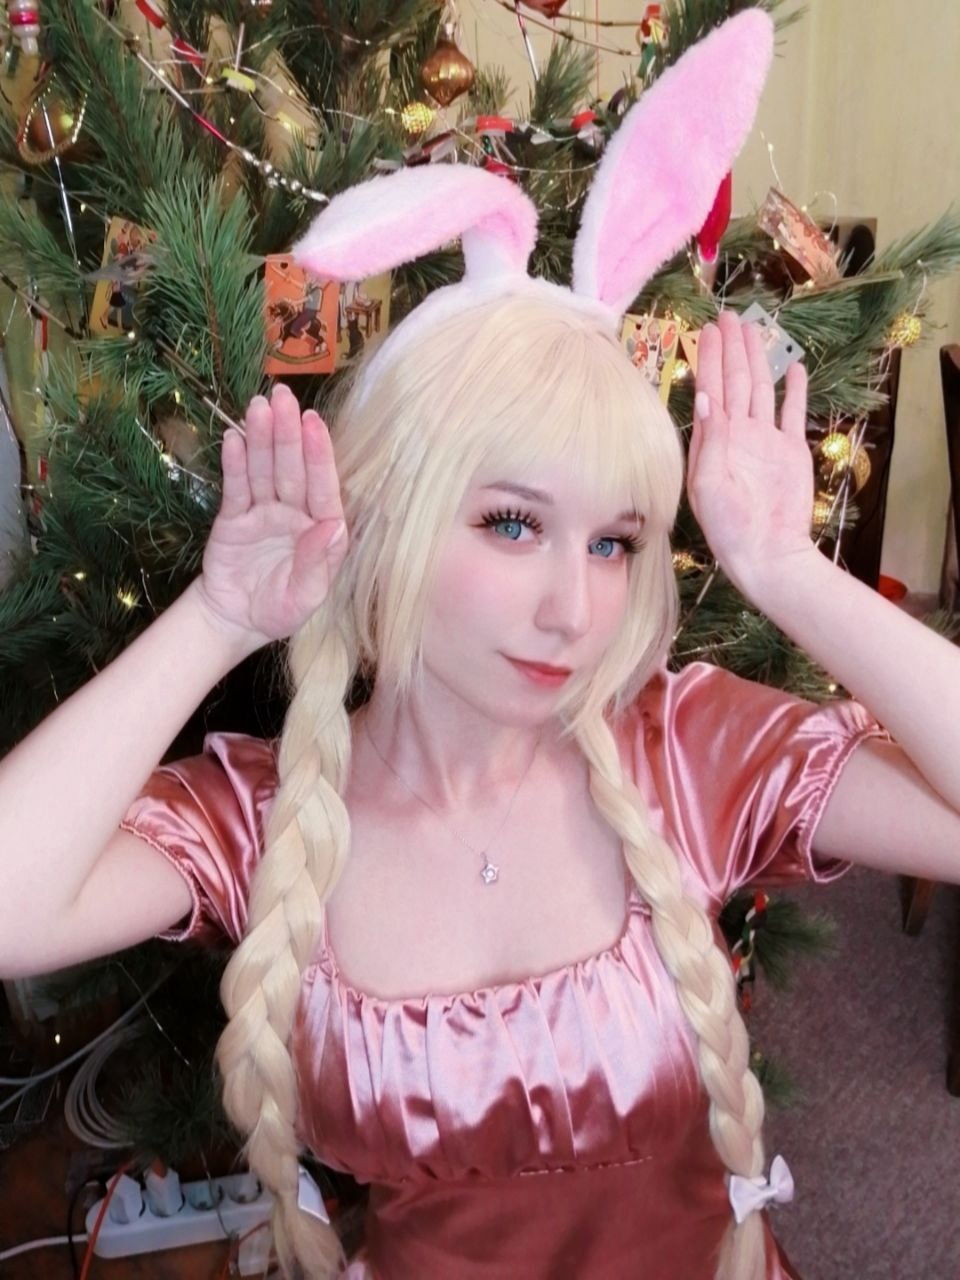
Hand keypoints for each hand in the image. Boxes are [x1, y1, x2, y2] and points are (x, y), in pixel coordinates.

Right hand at [195, 384, 347, 647]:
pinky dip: (234, 464)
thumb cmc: (281, 610)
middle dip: (288, 433)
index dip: (318, 454)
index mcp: (320, 529)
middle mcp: (294, 514)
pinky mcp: (233, 518)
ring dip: (261, 438)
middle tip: (283, 396)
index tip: (314, 423)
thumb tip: (332, 528)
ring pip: (264, 470)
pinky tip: (233, 439)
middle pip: (292, 468)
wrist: (236, 622)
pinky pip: (236, 487)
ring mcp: (263, 512)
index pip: (322, 487)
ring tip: (258, 407)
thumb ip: (318, 563)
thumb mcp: (305, 597)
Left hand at [687, 310, 814, 593]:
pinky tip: (794, 367)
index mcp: (714, 442)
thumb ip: (709, 441)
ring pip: (761, 390)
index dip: (709, 359)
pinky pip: (792, 413)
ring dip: (757, 360)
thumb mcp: (709, 484)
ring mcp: (765, 441)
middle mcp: (738, 436)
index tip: (706, 330)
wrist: (769, 553)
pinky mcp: (791, 451)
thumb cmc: (730, 527)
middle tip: (728, 317)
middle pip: (734, 382)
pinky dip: (794, 390)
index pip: (711, 390)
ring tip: (753, 330)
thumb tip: (704, 398)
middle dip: (730, 349)